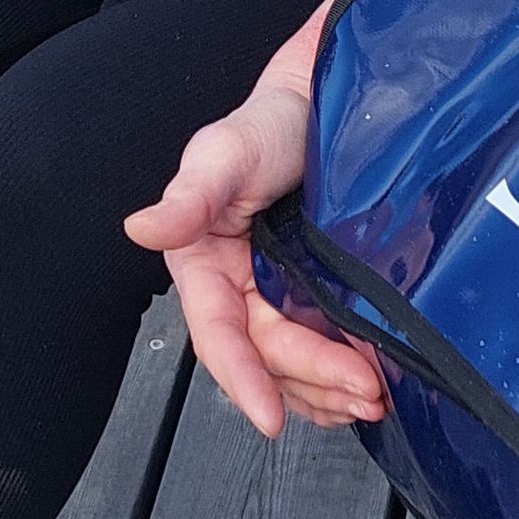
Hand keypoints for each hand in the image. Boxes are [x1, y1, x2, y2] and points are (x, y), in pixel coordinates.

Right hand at [121, 6, 387, 437]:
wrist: (330, 101)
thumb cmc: (271, 122)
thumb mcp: (227, 151)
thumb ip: (190, 194)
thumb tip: (142, 228)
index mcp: (206, 267)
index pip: (219, 336)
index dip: (243, 380)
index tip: (269, 417)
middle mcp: (241, 292)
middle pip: (271, 358)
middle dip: (313, 380)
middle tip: (366, 389)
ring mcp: (283, 299)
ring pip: (297, 369)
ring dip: (331, 393)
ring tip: (376, 397)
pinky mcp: (321, 301)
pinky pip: (324, 356)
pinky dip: (342, 380)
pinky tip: (372, 386)